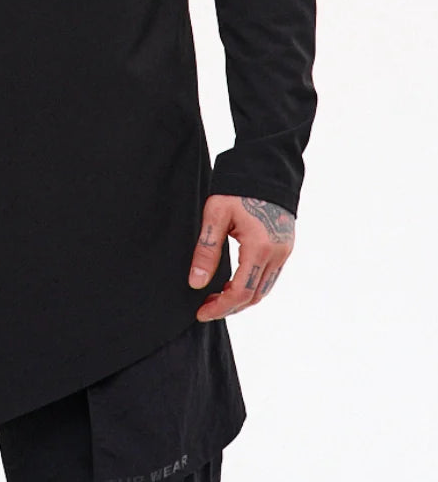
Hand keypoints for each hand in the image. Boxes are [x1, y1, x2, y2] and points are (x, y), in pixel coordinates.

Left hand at [187, 195, 294, 321]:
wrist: (265, 168)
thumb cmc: (237, 188)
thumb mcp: (216, 214)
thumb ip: (207, 250)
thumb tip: (196, 283)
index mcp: (260, 248)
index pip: (241, 293)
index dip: (220, 308)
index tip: (201, 313)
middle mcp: (277, 254)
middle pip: (254, 296)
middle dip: (229, 307)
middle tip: (205, 307)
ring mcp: (284, 252)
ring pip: (263, 289)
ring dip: (241, 299)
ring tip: (216, 297)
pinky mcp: (285, 247)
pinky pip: (269, 277)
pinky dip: (252, 286)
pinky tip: (233, 283)